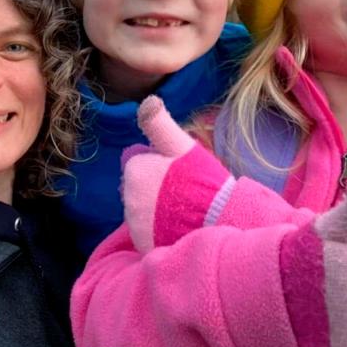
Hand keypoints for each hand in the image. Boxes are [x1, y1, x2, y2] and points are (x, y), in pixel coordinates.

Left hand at [121, 95, 233, 253]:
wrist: (220, 222)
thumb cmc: (203, 180)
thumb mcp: (182, 145)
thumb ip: (159, 123)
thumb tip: (147, 100)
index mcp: (133, 169)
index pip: (138, 164)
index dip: (160, 167)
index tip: (180, 173)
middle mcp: (127, 198)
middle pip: (138, 189)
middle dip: (155, 189)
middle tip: (185, 192)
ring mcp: (134, 225)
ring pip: (143, 213)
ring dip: (157, 212)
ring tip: (186, 211)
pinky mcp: (144, 246)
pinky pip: (148, 236)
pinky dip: (160, 234)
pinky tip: (180, 230)